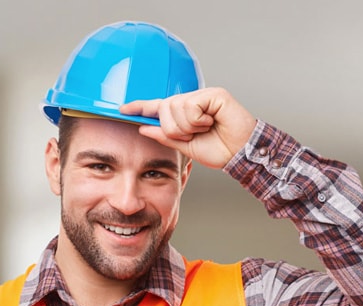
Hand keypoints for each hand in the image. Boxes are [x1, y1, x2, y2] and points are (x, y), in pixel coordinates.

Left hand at [120, 87, 256, 168]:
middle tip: (193, 135)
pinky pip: (191, 107)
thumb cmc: (220, 150)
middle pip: (164, 108)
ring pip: (175, 108)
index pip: (158, 107)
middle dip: (174, 129)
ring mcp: (203, 95)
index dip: (141, 107)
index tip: (122, 109)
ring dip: (188, 126)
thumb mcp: (186, 146)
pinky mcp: (214, 94)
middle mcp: (192, 100)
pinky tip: (211, 122)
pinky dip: (198, 120)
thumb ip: (165, 136)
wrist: (240, 154)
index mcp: (185, 114)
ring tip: (205, 129)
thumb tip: (144, 127)